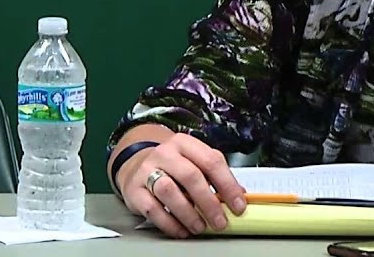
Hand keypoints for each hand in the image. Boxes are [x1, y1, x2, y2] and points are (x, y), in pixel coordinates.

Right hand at [117, 133, 246, 238]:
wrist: (135, 165)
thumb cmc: (171, 167)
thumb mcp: (193, 163)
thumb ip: (215, 177)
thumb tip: (240, 196)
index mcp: (185, 144)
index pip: (211, 161)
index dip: (228, 185)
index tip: (239, 205)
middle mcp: (165, 153)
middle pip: (190, 176)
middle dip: (209, 202)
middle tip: (220, 221)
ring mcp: (146, 170)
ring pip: (169, 191)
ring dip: (188, 213)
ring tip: (200, 227)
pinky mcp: (133, 190)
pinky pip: (152, 209)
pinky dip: (169, 223)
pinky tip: (181, 230)